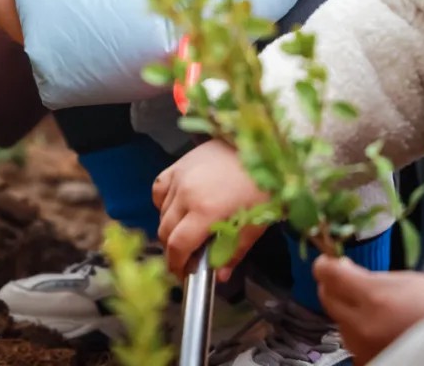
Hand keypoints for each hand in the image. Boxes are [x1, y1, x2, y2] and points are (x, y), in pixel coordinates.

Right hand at [153, 139, 269, 278]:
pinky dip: (163, 203)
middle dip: (172, 250)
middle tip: (186, 258)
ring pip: (161, 212)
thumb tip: (220, 276)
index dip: (176, 264)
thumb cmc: (263, 185)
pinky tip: (175, 208)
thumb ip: (234, 251)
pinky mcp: (179, 164)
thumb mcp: (255, 224)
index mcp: (206, 211)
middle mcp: (186, 194)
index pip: (178, 245)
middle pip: (166, 231)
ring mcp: (180, 177)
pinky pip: (160, 189)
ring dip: (170, 228)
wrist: (260, 147)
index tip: (182, 273)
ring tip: (185, 233)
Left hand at [313, 256, 423, 364]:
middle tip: (344, 280)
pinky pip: (351, 340)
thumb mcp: (398, 279)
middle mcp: (363, 325)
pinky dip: (357, 331)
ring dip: (345, 310)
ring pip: (338, 320)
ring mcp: (363, 346)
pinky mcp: (368, 359)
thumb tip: (340, 269)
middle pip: (327, 298)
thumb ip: (364, 276)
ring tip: (366, 307)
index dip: (324, 265)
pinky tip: (373, 325)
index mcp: (373, 298)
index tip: (327, 261)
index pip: (330, 275)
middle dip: (333, 286)